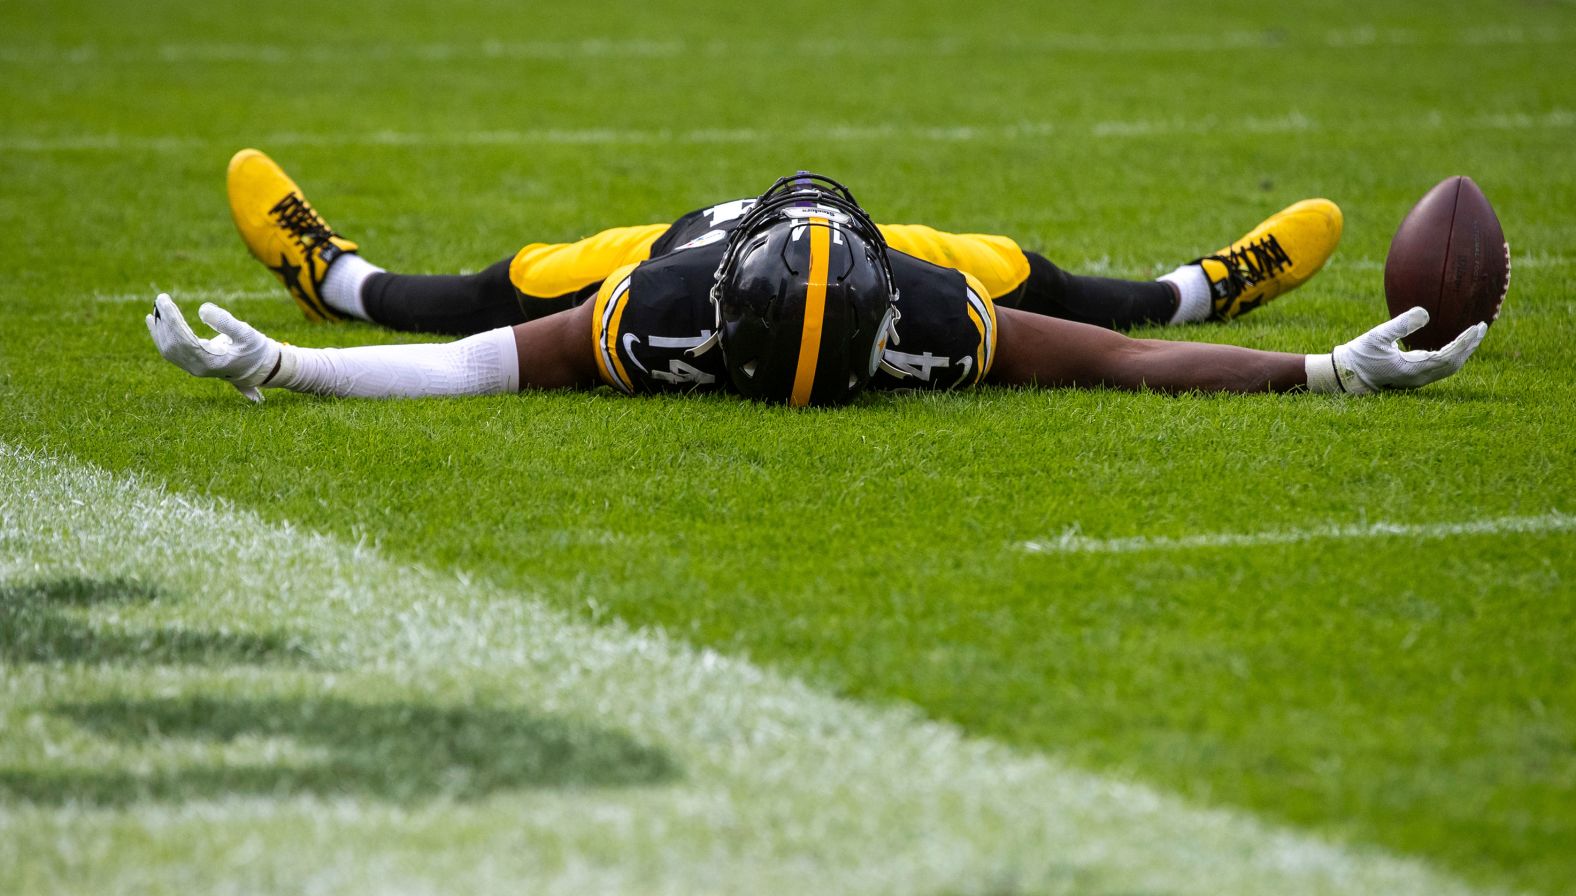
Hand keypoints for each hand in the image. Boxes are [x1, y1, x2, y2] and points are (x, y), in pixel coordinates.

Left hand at [146, 293, 280, 401]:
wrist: (262, 368)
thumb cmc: (256, 350)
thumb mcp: (246, 333)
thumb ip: (225, 322)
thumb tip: (202, 309)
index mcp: (210, 362)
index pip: (183, 340)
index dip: (172, 319)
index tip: (164, 300)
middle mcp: (198, 368)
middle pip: (172, 344)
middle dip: (164, 320)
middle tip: (161, 298)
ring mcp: (194, 367)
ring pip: (168, 348)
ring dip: (159, 327)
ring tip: (156, 307)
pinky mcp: (193, 363)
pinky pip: (171, 350)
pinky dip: (161, 335)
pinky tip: (154, 320)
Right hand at [1328, 307, 1487, 393]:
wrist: (1346, 375)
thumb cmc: (1359, 355)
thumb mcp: (1377, 336)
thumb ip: (1401, 325)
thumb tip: (1425, 312)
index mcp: (1412, 369)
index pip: (1448, 357)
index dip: (1464, 343)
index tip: (1476, 327)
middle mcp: (1419, 377)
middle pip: (1454, 364)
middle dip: (1470, 346)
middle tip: (1482, 327)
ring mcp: (1417, 378)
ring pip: (1449, 366)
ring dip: (1463, 351)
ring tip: (1473, 334)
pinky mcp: (1413, 375)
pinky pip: (1440, 365)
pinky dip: (1452, 354)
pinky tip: (1454, 342)